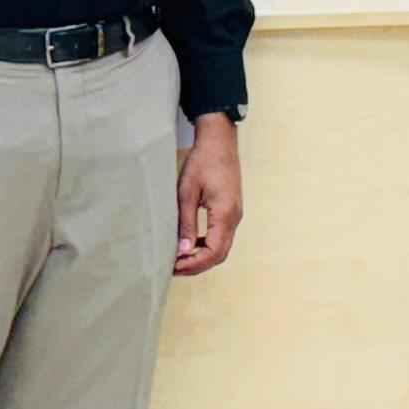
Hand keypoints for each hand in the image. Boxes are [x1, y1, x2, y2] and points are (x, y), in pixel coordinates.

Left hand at [175, 114, 244, 275]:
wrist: (220, 141)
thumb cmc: (202, 161)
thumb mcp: (187, 192)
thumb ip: (186, 223)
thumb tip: (182, 251)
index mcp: (225, 214)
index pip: (213, 252)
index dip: (193, 264)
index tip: (173, 266)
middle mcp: (234, 217)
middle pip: (219, 255)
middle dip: (196, 265)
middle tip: (173, 267)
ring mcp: (235, 214)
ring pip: (222, 248)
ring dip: (202, 257)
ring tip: (179, 258)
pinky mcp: (232, 210)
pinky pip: (221, 236)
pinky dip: (206, 245)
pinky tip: (190, 243)